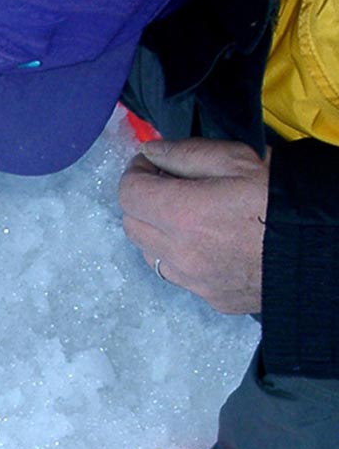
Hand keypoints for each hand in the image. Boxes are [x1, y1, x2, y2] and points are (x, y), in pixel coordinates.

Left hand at [119, 138, 269, 313]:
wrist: (326, 249)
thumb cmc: (283, 197)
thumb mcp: (238, 160)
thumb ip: (186, 154)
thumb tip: (149, 151)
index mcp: (183, 214)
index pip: (129, 194)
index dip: (134, 173)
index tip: (150, 163)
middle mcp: (179, 253)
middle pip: (132, 225)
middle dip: (141, 201)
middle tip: (167, 185)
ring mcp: (193, 280)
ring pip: (149, 253)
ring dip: (156, 231)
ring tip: (186, 214)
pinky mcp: (209, 297)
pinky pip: (177, 275)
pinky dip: (178, 256)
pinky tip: (206, 242)